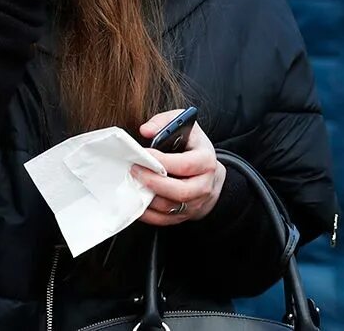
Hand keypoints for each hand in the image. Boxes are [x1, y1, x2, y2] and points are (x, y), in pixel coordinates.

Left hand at [132, 109, 225, 225]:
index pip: (185, 165)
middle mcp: (203, 186)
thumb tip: (146, 131)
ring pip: (169, 207)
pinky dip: (147, 213)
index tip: (144, 154)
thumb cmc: (194, 149)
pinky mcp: (183, 216)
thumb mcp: (187, 128)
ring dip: (148, 197)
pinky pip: (162, 220)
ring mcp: (194, 204)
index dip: (162, 161)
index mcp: (206, 162)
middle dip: (153, 182)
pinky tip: (136, 200)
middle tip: (135, 171)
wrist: (210, 176)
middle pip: (179, 191)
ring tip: (133, 183)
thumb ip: (165, 122)